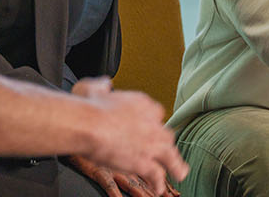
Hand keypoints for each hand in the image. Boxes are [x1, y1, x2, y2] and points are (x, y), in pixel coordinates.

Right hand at [70, 78, 188, 194]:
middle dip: (165, 144)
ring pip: (171, 156)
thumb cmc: (88, 107)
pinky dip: (159, 183)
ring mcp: (152, 144)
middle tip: (163, 152)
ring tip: (179, 173)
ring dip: (176, 165)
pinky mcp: (146, 162)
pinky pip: (158, 175)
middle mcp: (152, 123)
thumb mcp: (94, 88)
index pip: (157, 114)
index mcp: (143, 104)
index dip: (153, 123)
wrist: (88, 124)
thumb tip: (105, 83)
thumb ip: (102, 85)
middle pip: (166, 135)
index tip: (147, 129)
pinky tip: (158, 189)